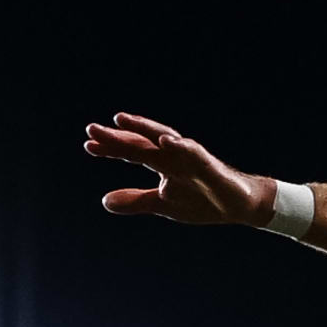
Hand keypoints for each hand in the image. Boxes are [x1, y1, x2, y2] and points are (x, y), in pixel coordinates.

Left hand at [84, 113, 275, 226]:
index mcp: (161, 163)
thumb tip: (104, 201)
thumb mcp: (161, 204)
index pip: (132, 151)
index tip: (88, 145)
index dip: (111, 148)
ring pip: (163, 138)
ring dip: (142, 129)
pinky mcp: (208, 165)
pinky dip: (178, 145)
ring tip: (121, 120)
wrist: (238, 205)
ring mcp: (190, 158)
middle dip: (118, 135)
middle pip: (141, 142)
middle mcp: (173, 154)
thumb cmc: (201, 198)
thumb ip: (135, 200)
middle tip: (92, 129)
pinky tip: (163, 141)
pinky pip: (193, 152)